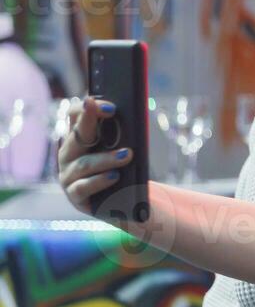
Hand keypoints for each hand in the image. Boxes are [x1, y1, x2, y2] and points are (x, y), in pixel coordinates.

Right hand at [57, 97, 129, 214]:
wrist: (125, 200)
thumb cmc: (123, 168)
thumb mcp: (122, 147)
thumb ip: (122, 133)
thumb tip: (134, 117)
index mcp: (78, 138)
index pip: (74, 115)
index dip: (89, 107)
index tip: (110, 106)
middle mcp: (69, 154)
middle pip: (77, 134)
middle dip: (90, 119)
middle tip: (111, 111)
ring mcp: (68, 175)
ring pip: (84, 163)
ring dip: (107, 158)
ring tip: (127, 155)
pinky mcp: (75, 196)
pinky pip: (83, 187)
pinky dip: (99, 181)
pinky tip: (114, 176)